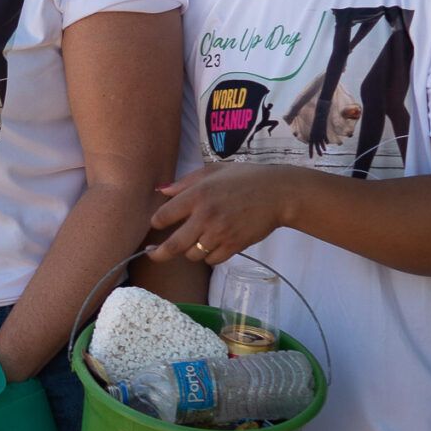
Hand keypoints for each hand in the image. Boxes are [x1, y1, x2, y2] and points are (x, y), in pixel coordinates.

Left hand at [146, 163, 295, 264]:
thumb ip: (185, 182)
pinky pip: (211, 260)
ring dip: (190, 251)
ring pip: (192, 255)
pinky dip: (209, 256)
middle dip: (158, 253)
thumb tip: (161, 191)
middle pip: (173, 245)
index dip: (156, 222)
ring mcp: (220, 233)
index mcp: (197, 194)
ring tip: (195, 241)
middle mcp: (205, 216)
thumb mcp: (214, 170)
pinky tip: (213, 245)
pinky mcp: (233, 246)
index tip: (157, 224)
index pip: (163, 216)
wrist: (278, 193)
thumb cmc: (245, 178)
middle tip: (153, 255)